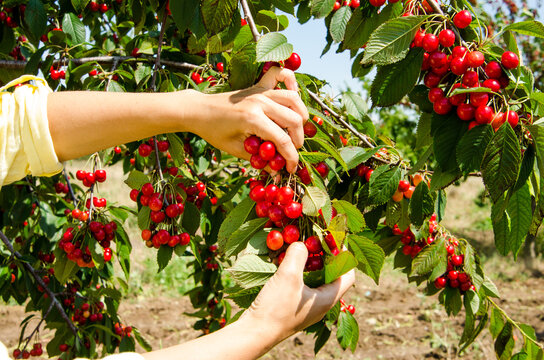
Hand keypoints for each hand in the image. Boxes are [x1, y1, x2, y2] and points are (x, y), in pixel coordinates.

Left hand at [191, 67, 308, 172]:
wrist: (199, 110)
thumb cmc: (214, 131)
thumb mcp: (235, 149)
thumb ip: (258, 159)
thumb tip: (276, 170)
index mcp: (252, 119)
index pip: (282, 140)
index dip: (290, 157)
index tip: (291, 168)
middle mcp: (260, 102)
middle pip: (293, 120)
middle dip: (298, 140)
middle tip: (291, 152)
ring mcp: (260, 91)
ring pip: (293, 99)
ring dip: (300, 116)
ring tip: (296, 130)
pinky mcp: (258, 85)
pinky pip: (280, 74)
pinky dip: (291, 82)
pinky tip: (293, 96)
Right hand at [241, 242, 355, 342]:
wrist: (254, 333)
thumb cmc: (275, 308)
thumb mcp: (288, 276)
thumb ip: (298, 255)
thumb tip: (301, 244)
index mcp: (327, 299)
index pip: (348, 276)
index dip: (344, 257)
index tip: (334, 241)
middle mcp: (320, 305)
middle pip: (331, 276)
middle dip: (325, 257)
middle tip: (315, 242)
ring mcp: (307, 308)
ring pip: (316, 281)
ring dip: (310, 264)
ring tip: (301, 249)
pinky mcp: (294, 308)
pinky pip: (303, 286)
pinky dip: (299, 273)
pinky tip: (286, 264)